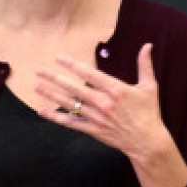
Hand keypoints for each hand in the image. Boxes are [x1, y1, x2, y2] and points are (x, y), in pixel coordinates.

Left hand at [35, 43, 169, 160]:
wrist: (147, 141)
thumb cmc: (149, 112)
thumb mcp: (149, 87)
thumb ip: (145, 65)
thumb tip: (148, 45)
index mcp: (116, 90)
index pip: (90, 74)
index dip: (73, 65)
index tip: (58, 58)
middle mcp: (103, 103)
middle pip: (74, 88)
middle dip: (55, 78)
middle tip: (39, 70)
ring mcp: (96, 117)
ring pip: (70, 104)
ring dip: (52, 95)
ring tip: (37, 86)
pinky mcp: (93, 130)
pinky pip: (71, 123)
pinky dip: (55, 117)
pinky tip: (42, 111)